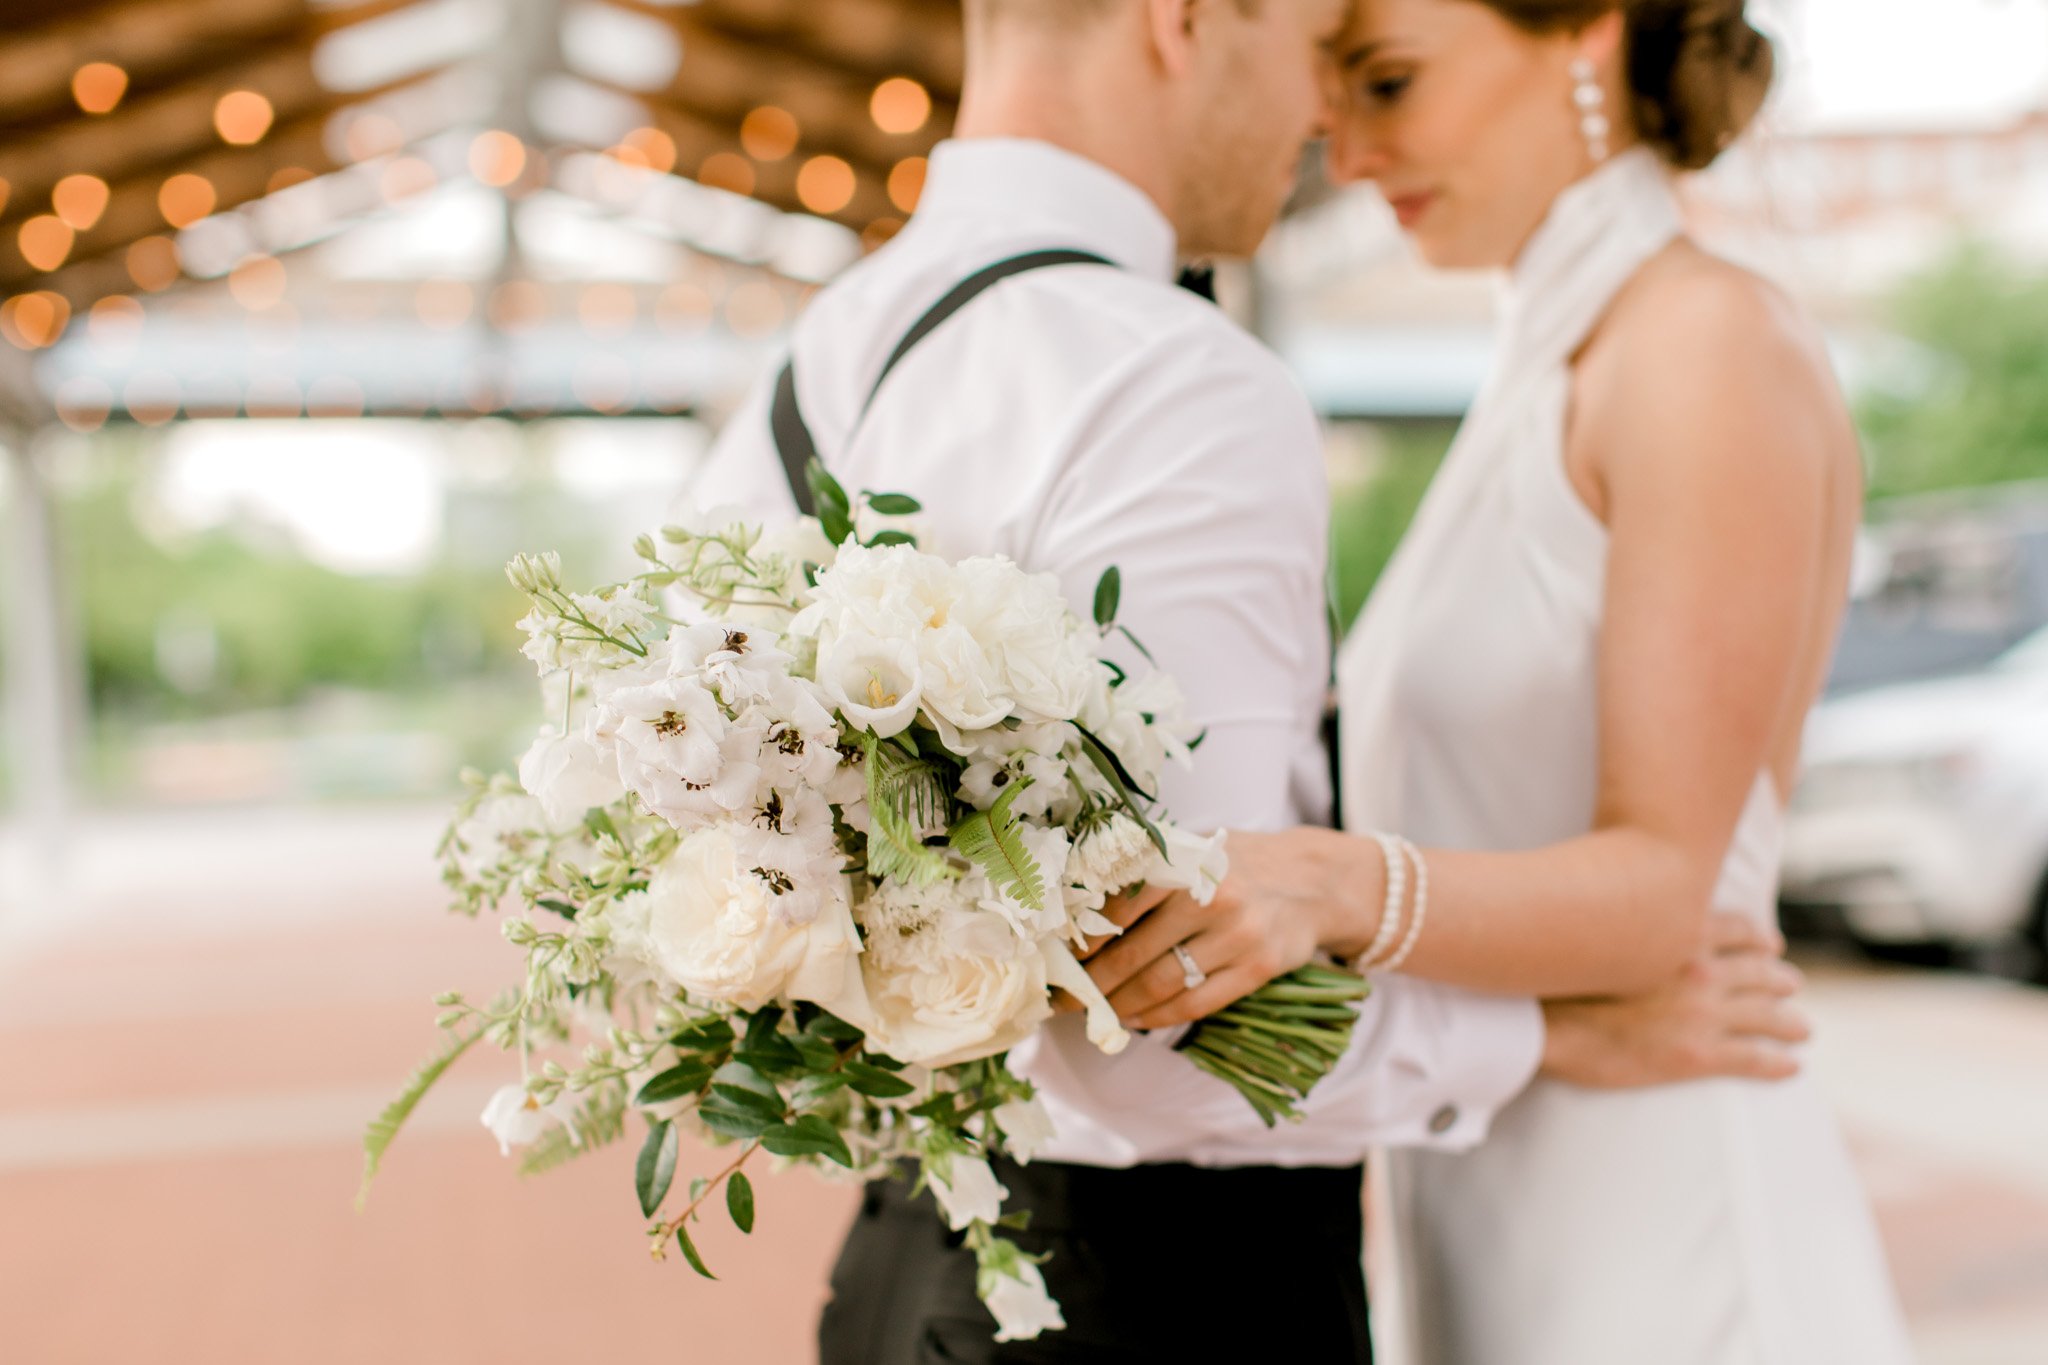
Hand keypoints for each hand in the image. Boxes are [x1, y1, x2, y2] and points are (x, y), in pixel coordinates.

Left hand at [1079, 828, 1359, 1029]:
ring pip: (1161, 984)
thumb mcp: (1195, 849)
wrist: (1314, 880)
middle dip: (1090, 983)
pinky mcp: (1258, 969)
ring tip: (1093, 1013)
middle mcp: (1211, 899)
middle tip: (1061, 999)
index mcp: (1186, 864)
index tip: (1056, 959)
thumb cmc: (1239, 863)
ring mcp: (1237, 937)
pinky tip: (1134, 1019)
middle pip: (1133, 954)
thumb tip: (1080, 906)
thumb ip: (1148, 871)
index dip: (1083, 940)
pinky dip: (1158, 1017)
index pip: (1118, 908)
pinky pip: (1196, 1003)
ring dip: (1119, 1005)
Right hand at [1539, 912, 1809, 1088]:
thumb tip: (1631, 926)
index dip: (1759, 939)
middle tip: (1792, 986)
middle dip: (1781, 980)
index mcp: (1677, 938)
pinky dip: (1779, 1064)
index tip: (1771, 944)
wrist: (1544, 1025)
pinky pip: (1755, 1060)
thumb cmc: (1558, 981)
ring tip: (1802, 1029)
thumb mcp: (1602, 939)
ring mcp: (1702, 1014)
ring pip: (1768, 1017)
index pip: (1736, 930)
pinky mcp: (1698, 1056)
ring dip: (1791, 1024)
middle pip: (1760, 973)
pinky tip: (1791, 1068)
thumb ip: (1633, 931)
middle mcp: (1700, 971)